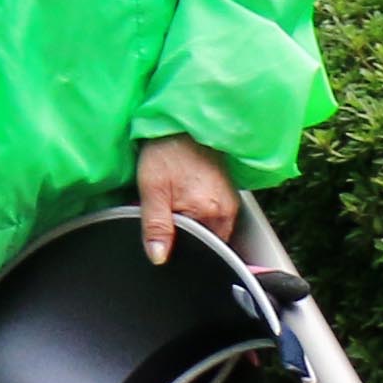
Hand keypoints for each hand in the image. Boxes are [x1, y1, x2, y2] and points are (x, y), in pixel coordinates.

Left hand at [136, 136, 245, 263]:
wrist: (180, 125)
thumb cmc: (166, 152)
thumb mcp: (152, 189)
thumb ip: (156, 226)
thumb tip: (158, 257)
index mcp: (210, 212)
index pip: (200, 250)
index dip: (180, 250)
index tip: (165, 242)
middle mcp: (226, 210)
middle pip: (206, 241)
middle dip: (186, 238)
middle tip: (166, 220)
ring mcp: (229, 201)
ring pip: (209, 229)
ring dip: (191, 226)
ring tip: (173, 208)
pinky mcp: (227, 193)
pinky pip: (212, 216)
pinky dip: (197, 215)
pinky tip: (183, 202)